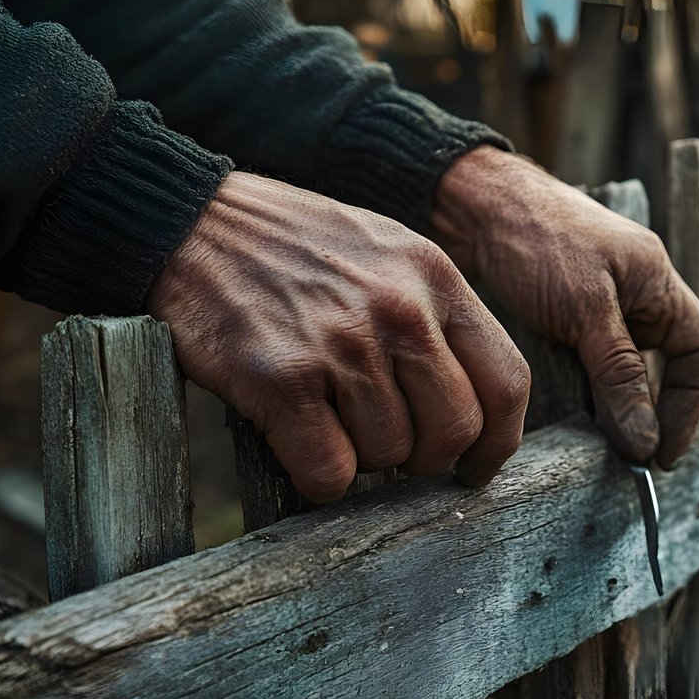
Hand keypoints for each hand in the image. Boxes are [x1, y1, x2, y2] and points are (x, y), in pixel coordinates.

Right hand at [147, 173, 529, 500]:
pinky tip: (296, 438)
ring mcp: (342, 345)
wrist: (192, 223)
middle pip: (455, 431)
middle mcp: (399, 311)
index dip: (497, 442)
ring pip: (390, 456)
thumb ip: (435, 317)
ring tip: (327, 415)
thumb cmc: (293, 249)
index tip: (475, 466)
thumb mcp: (388, 255)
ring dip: (360, 457)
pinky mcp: (283, 380)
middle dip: (425, 458)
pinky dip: (316, 476)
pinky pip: (329, 472)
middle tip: (389, 447)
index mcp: (436, 278)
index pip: (506, 382)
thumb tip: (475, 411)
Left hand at [431, 147, 698, 468]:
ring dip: (615, 404)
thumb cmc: (536, 236)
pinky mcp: (565, 311)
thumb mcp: (586, 309)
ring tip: (601, 442)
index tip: (664, 452)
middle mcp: (637, 293)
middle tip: (631, 457)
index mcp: (658, 282)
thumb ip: (619, 375)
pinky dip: (585, 387)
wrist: (473, 204)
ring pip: (622, 368)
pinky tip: (569, 410)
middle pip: (662, 365)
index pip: (697, 352)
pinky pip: (588, 360)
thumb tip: (645, 438)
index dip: (689, 405)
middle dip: (651, 412)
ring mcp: (600, 302)